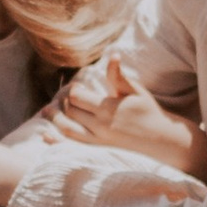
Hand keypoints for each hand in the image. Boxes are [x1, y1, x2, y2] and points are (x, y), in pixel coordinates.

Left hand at [47, 53, 206, 175]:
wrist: (160, 140)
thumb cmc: (148, 112)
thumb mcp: (135, 91)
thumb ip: (119, 76)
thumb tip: (113, 55)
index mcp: (109, 107)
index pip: (77, 96)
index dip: (72, 90)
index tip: (75, 88)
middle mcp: (101, 125)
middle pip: (69, 111)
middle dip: (62, 103)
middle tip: (59, 98)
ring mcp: (98, 141)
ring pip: (67, 129)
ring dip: (54, 119)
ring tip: (46, 111)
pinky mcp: (98, 151)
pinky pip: (72, 147)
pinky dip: (56, 142)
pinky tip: (45, 137)